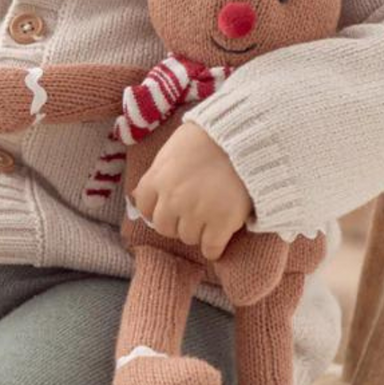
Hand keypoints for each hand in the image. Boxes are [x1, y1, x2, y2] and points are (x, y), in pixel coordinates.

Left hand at [130, 122, 252, 260]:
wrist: (243, 136)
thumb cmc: (207, 137)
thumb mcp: (172, 148)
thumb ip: (156, 173)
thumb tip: (140, 196)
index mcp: (157, 179)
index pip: (144, 208)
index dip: (156, 209)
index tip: (168, 207)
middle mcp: (172, 199)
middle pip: (164, 227)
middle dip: (176, 222)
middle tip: (192, 213)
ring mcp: (196, 213)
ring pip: (188, 238)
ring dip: (197, 231)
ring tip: (210, 217)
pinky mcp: (221, 222)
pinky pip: (210, 248)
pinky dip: (214, 248)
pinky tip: (219, 236)